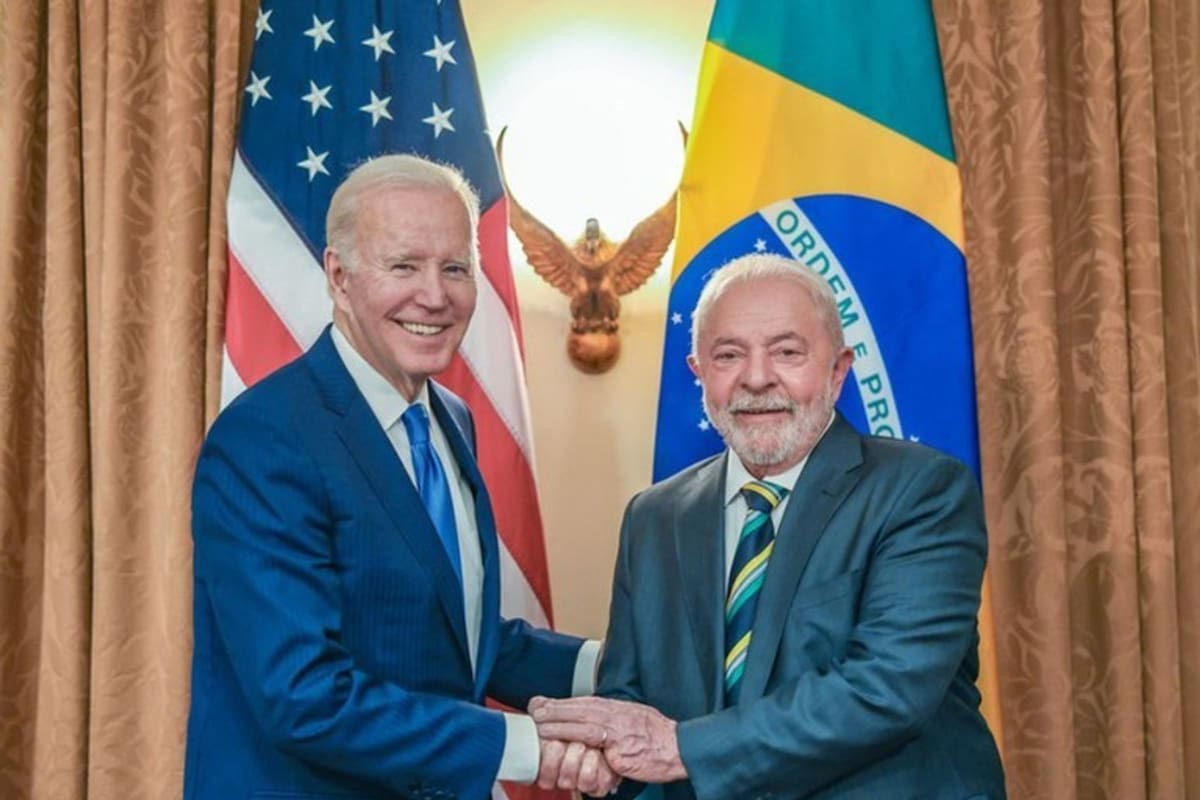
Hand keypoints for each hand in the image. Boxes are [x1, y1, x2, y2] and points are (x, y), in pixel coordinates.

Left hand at [530, 696, 686, 783]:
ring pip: (583, 721)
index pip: (585, 702)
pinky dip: (575, 738)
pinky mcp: (620, 748)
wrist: (681, 748)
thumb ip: (614, 721)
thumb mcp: (635, 720)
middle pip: (580, 707)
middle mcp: (616, 714)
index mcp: (618, 708)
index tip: (543, 703)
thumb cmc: (658, 737)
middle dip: (555, 708)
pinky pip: (594, 741)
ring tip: (540, 724)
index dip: (562, 703)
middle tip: (534, 709)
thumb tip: (594, 724)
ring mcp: (618, 730)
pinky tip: (562, 739)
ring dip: (559, 722)